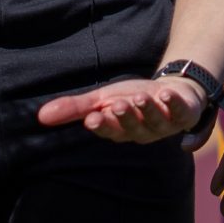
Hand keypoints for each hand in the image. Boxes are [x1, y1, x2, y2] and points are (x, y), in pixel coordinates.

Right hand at [37, 76, 205, 144]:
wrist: (171, 91)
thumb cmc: (131, 98)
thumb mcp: (100, 100)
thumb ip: (74, 108)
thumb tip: (40, 117)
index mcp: (120, 130)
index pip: (110, 130)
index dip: (103, 126)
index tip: (92, 118)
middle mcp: (142, 131)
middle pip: (132, 127)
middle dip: (125, 117)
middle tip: (117, 105)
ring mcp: (164, 124)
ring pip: (155, 121)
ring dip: (147, 109)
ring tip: (140, 97)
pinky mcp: (183, 114)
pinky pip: (179, 112)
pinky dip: (173, 103)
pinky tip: (166, 93)